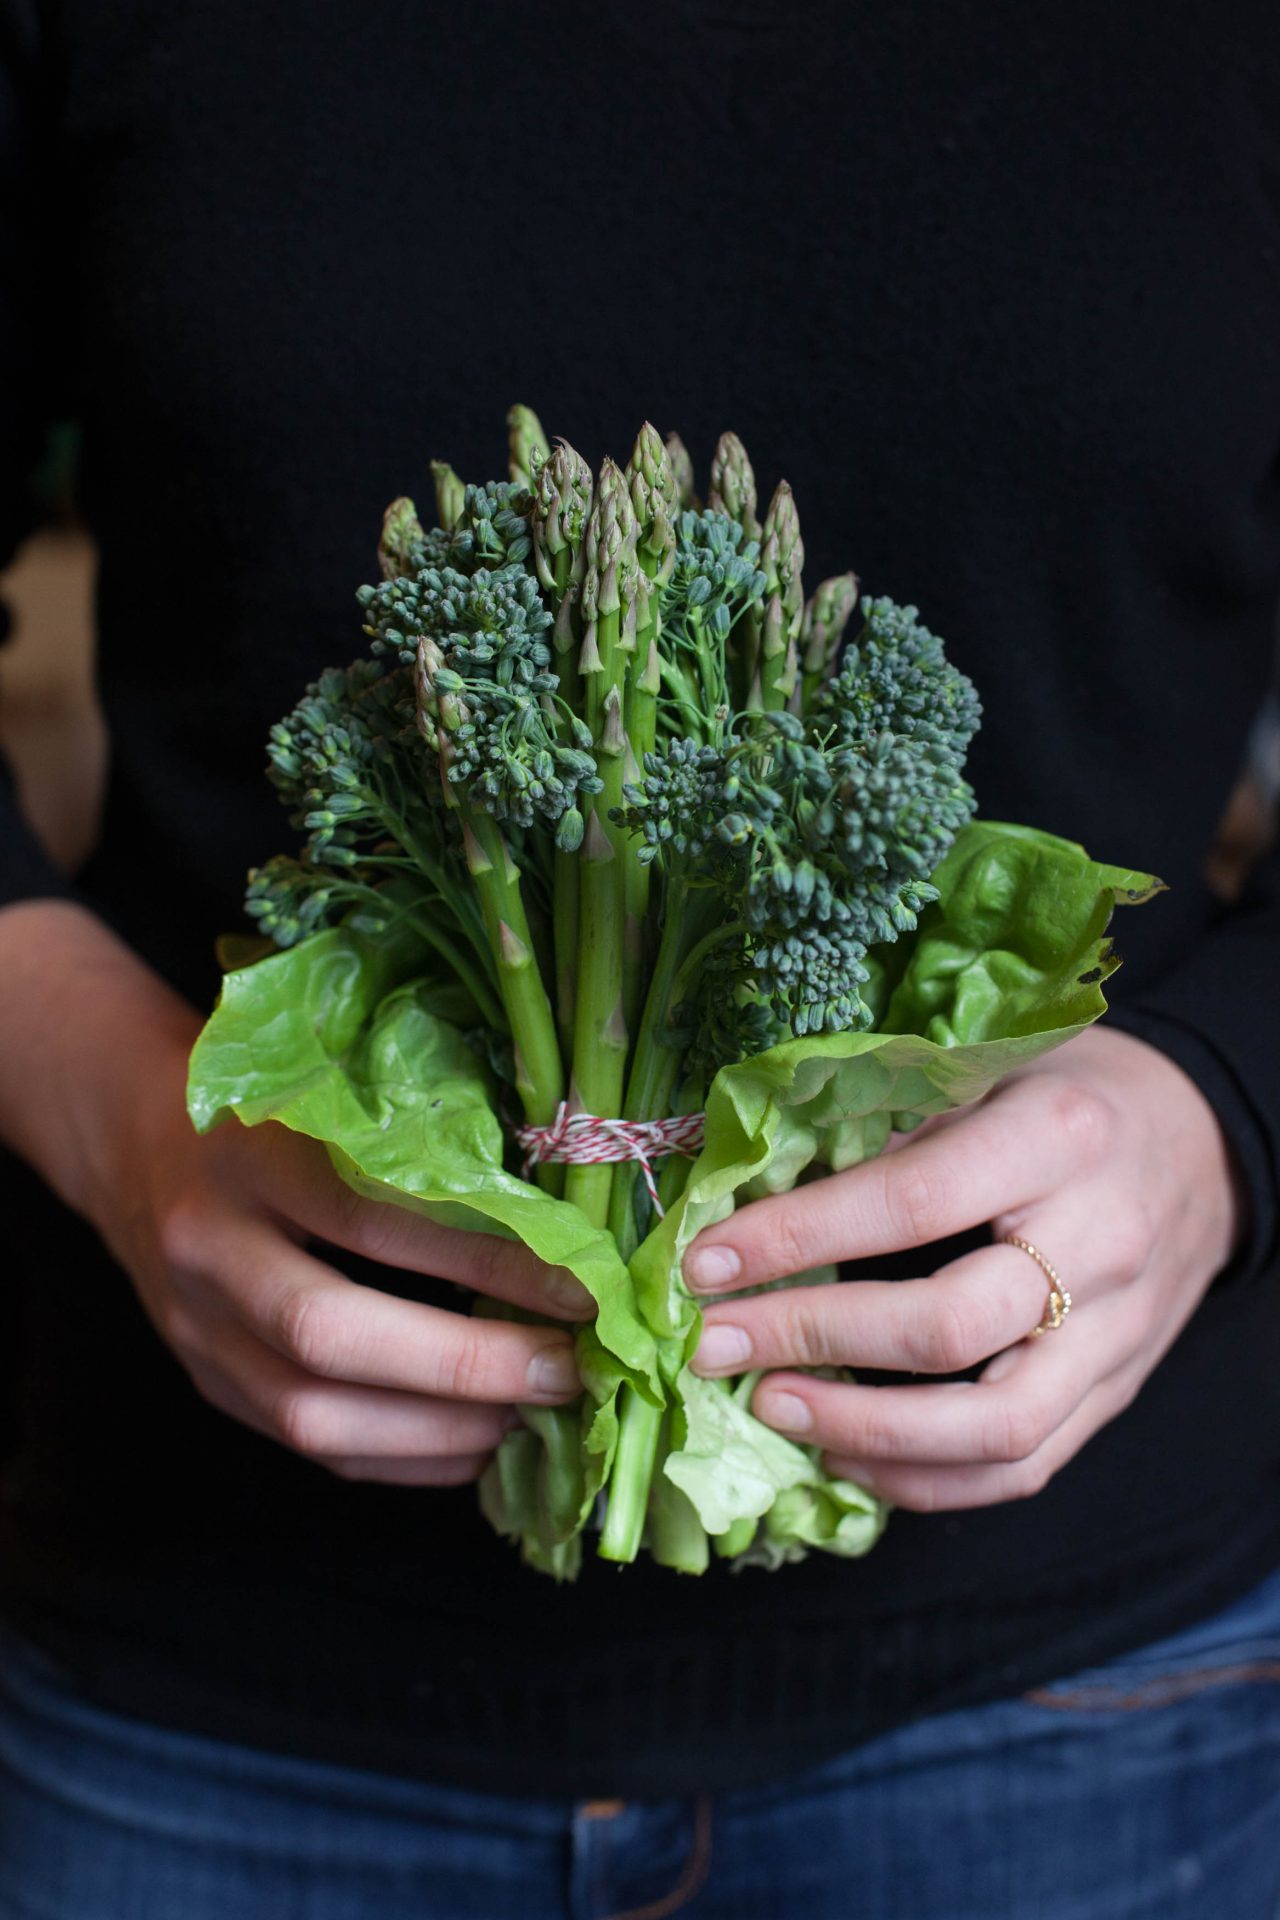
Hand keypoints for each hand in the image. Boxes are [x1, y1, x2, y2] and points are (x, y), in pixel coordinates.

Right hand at [0, 902, 585, 1486]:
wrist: (134, 1136)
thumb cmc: (273, 1103)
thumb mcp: (334, 1091)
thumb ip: (424, 1143)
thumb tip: (568, 1217)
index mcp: (250, 1151)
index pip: (373, 1215)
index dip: (484, 1257)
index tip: (582, 1283)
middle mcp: (209, 1243)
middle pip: (331, 1332)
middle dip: (465, 1366)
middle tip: (566, 1372)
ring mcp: (196, 1326)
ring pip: (312, 1412)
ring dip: (439, 1431)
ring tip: (533, 1419)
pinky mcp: (206, 1381)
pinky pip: (307, 1447)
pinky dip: (402, 1458)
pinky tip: (475, 1446)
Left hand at [684, 1026, 1243, 1511]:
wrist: (1201, 1143)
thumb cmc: (1069, 1092)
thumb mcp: (989, 1064)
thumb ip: (892, 1113)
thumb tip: (751, 1175)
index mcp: (1058, 1137)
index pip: (912, 1202)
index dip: (798, 1238)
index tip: (704, 1261)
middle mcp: (1100, 1241)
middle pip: (947, 1325)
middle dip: (811, 1338)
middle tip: (714, 1343)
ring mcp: (1117, 1332)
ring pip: (995, 1425)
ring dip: (864, 1432)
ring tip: (771, 1408)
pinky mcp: (1117, 1391)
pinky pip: (1025, 1466)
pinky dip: (925, 1479)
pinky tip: (844, 1458)